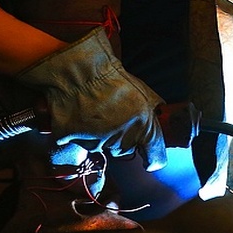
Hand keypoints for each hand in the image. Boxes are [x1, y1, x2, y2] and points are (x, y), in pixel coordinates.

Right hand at [15, 27, 167, 170]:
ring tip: (96, 111)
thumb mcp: (146, 94)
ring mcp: (96, 141)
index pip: (156, 157)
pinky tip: (80, 114)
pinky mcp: (72, 139)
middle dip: (123, 137)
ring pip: (102, 146)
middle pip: (125, 150)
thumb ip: (154, 113)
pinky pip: (78, 140)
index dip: (154, 160)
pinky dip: (78, 131)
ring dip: (101, 134)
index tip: (151, 160)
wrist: (82, 71)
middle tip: (115, 116)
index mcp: (144, 128)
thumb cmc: (114, 80)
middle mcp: (122, 139)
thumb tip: (160, 120)